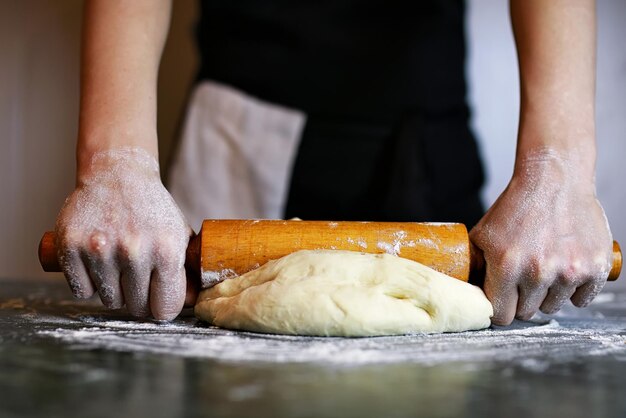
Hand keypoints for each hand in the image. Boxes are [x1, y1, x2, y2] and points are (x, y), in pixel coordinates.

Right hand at [55, 147, 192, 319]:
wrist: (118, 174)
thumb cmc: (152, 209)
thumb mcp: (179, 234)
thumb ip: (186, 270)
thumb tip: (191, 302)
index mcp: (166, 250)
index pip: (165, 308)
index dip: (162, 309)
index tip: (158, 303)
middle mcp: (134, 251)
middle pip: (137, 308)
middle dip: (139, 299)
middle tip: (138, 280)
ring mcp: (100, 249)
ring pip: (109, 301)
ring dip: (114, 290)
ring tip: (118, 264)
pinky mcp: (70, 246)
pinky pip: (81, 290)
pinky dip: (88, 282)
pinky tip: (97, 262)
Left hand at [470, 150, 612, 324]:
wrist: (554, 181)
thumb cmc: (517, 207)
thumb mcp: (482, 234)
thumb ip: (475, 266)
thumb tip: (467, 290)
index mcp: (506, 266)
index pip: (501, 315)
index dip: (500, 309)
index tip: (503, 301)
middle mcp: (537, 272)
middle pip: (526, 313)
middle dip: (522, 300)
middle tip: (523, 279)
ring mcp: (568, 272)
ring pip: (552, 307)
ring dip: (547, 294)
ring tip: (544, 268)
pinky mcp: (594, 268)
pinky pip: (581, 299)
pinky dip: (574, 290)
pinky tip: (565, 270)